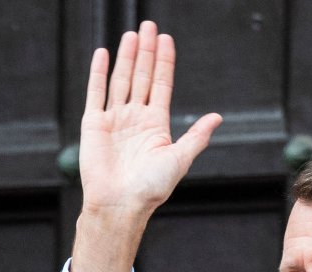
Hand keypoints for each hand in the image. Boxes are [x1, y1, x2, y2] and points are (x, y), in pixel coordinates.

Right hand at [71, 20, 221, 271]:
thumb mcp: (179, 160)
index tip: (166, 39)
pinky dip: (98, 73)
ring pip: (121, 80)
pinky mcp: (94, 125)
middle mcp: (135, 119)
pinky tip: (104, 53)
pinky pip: (96, 93)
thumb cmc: (151, 189)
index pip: (161, 85)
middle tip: (149, 25)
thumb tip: (217, 118)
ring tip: (132, 34)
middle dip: (146, 52)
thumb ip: (197, 136)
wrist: (120, 205)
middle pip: (142, 77)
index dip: (164, 62)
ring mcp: (114, 120)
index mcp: (155, 125)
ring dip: (127, 57)